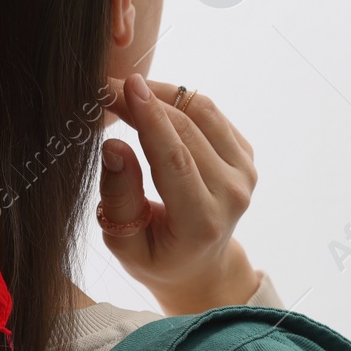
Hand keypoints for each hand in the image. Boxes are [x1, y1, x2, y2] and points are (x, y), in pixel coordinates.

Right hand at [99, 73, 260, 315]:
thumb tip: (113, 146)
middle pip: (187, 130)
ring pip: (202, 111)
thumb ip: (119, 199)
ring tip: (127, 92)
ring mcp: (244, 173)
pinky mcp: (244, 155)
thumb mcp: (125, 244)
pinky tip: (152, 105)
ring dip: (162, 93)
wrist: (198, 265)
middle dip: (144, 101)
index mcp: (202, 222)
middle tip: (105, 88)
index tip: (124, 86)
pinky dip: (179, 101)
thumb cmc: (155, 257)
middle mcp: (232, 194)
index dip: (150, 119)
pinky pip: (210, 113)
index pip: (175, 160)